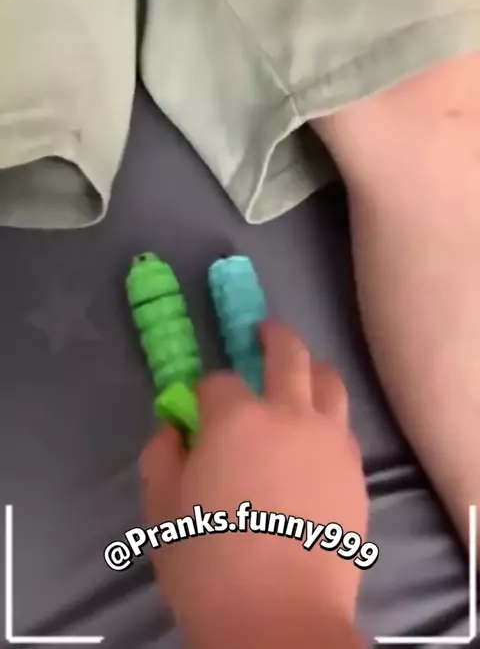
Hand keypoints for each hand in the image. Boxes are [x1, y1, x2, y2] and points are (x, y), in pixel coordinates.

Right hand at [139, 321, 367, 644]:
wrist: (280, 616)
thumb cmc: (209, 564)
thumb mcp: (163, 510)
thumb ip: (162, 456)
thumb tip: (173, 428)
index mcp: (236, 419)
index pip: (219, 380)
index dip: (205, 390)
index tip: (199, 406)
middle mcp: (289, 414)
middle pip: (287, 353)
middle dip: (272, 336)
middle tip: (263, 331)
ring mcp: (329, 439)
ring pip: (328, 380)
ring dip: (310, 367)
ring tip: (300, 371)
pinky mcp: (355, 469)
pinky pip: (344, 425)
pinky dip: (328, 415)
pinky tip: (317, 433)